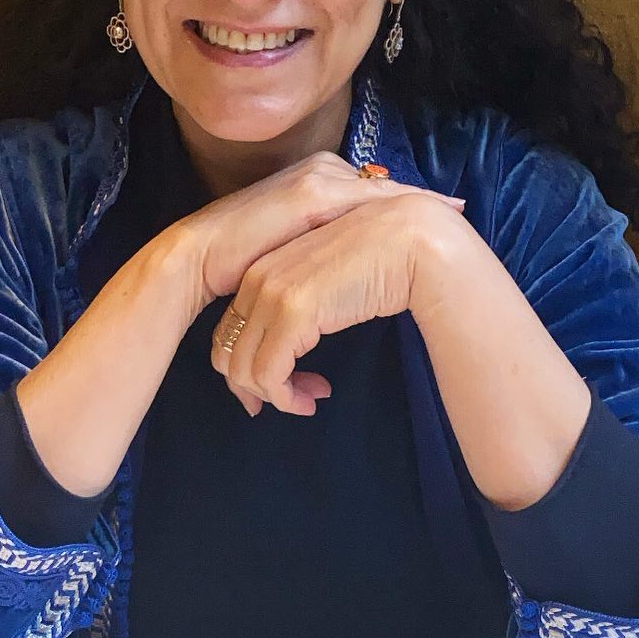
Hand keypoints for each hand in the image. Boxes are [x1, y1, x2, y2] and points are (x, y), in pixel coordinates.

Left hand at [204, 182, 465, 416]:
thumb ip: (303, 300)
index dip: (246, 366)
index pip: (230, 329)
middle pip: (228, 353)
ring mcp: (272, 293)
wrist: (410, 236)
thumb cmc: (379, 257)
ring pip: (244, 369)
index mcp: (262, 268)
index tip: (278, 387)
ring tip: (310, 399)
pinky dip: (286, 397)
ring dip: (276, 397)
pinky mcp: (293, 312)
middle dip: (254, 388)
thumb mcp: (328, 277)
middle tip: (293, 401)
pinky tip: (315, 398)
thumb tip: (297, 336)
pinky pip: (269, 374)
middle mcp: (258, 278)